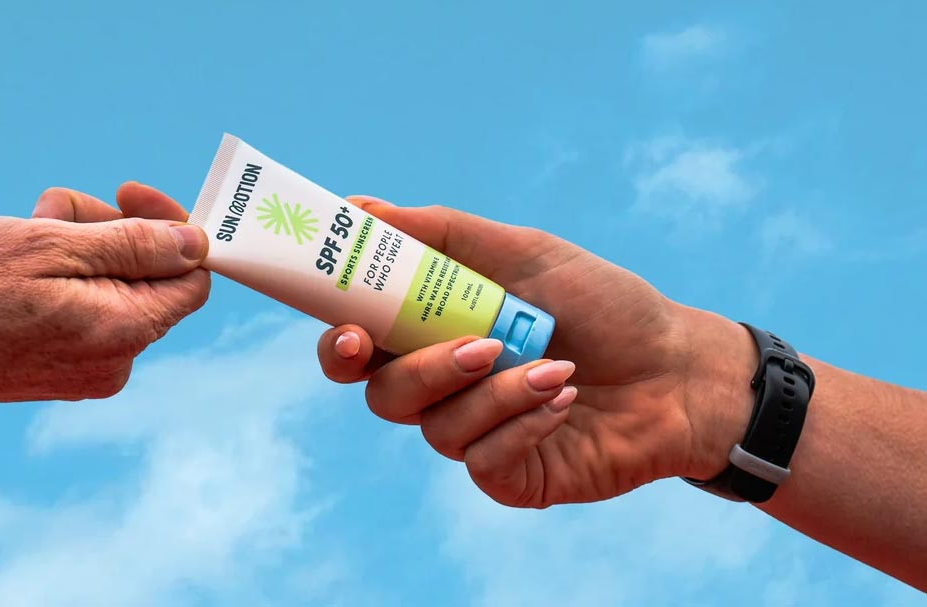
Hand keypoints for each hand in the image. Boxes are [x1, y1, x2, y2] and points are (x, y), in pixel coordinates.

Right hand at [0, 184, 208, 402]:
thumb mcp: (52, 245)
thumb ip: (135, 246)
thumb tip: (197, 245)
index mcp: (125, 331)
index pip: (192, 277)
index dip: (172, 229)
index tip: (129, 192)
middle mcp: (115, 361)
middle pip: (148, 279)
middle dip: (111, 230)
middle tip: (58, 207)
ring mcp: (85, 371)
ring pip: (111, 288)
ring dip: (79, 246)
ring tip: (29, 225)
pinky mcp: (57, 371)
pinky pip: (83, 312)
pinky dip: (62, 277)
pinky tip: (19, 259)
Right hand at [317, 196, 754, 507]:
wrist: (679, 369)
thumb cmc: (603, 305)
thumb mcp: (525, 253)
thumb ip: (443, 234)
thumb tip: (361, 208)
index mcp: (434, 333)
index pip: (361, 344)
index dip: (340, 342)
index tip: (350, 330)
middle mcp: (444, 387)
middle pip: (383, 394)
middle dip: (420, 372)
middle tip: (470, 348)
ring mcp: (475, 434)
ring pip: (434, 428)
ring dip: (494, 393)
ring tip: (553, 364)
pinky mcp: (509, 476)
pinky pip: (483, 461)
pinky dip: (523, 422)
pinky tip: (565, 397)